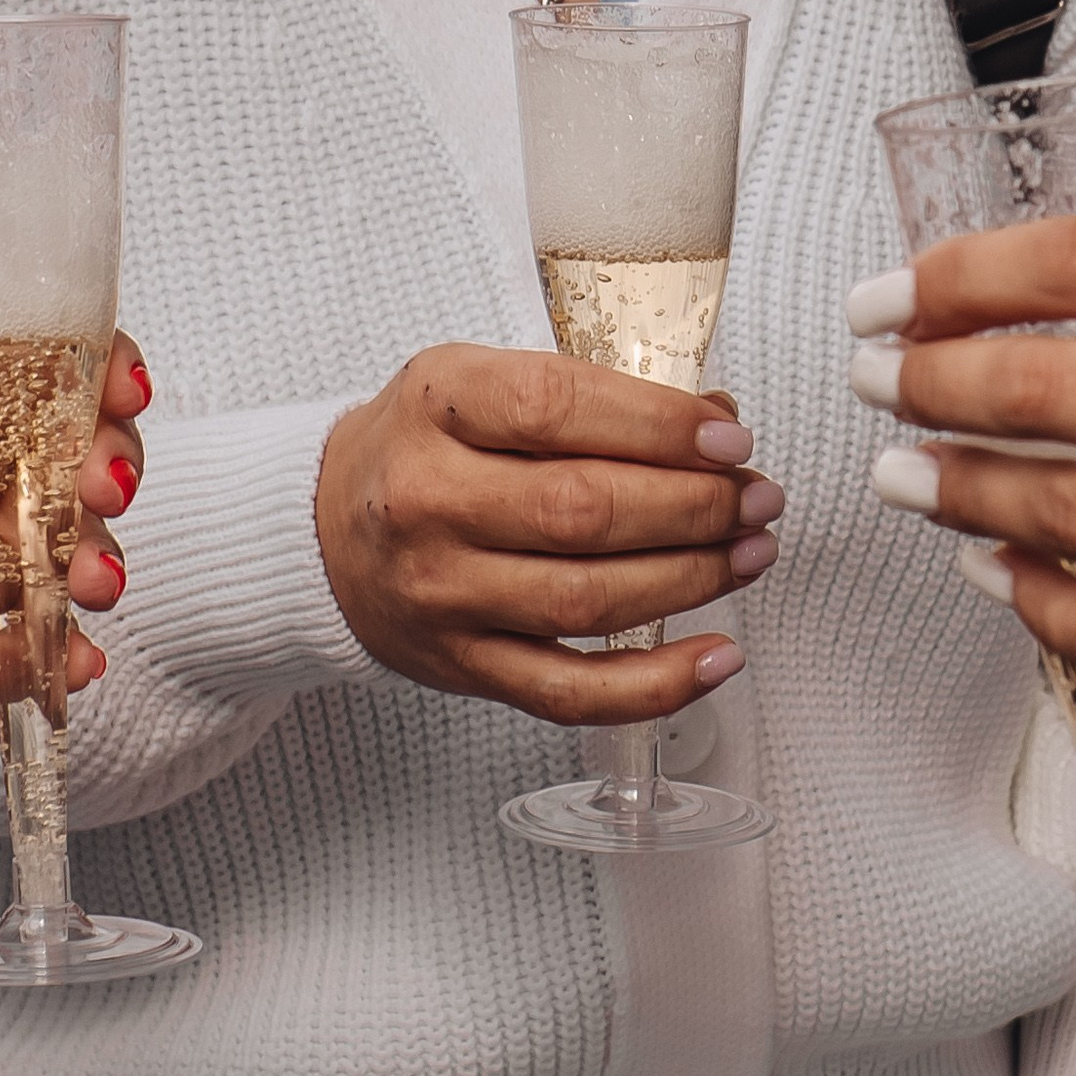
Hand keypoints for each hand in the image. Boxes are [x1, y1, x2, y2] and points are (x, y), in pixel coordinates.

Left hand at [0, 333, 150, 767]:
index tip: (118, 386)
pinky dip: (73, 650)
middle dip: (110, 462)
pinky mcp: (0, 636)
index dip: (90, 362)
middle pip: (81, 447)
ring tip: (86, 584)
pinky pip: (55, 640)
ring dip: (99, 558)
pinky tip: (73, 659)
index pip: (30, 361)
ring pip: (82, 543)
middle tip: (101, 490)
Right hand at [315, 345, 779, 721]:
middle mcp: (428, 501)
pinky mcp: (462, 666)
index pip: (556, 408)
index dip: (658, 426)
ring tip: (750, 552)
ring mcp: (442, 594)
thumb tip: (716, 426)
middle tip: (756, 497)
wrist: (320, 533)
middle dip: (695, 506)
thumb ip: (589, 395)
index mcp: (434, 407)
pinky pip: (570, 692)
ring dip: (693, 579)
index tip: (727, 439)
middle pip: (583, 511)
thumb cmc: (422, 449)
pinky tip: (717, 656)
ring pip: (588, 601)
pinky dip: (656, 684)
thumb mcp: (478, 384)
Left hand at [848, 224, 1075, 972]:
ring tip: (908, 474)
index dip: (963, 273)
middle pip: (1046, 383)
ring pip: (1061, 511)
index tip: (897, 290)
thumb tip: (1072, 309)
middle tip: (870, 378)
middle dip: (928, 380)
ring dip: (958, 490)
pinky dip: (1033, 599)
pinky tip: (997, 574)